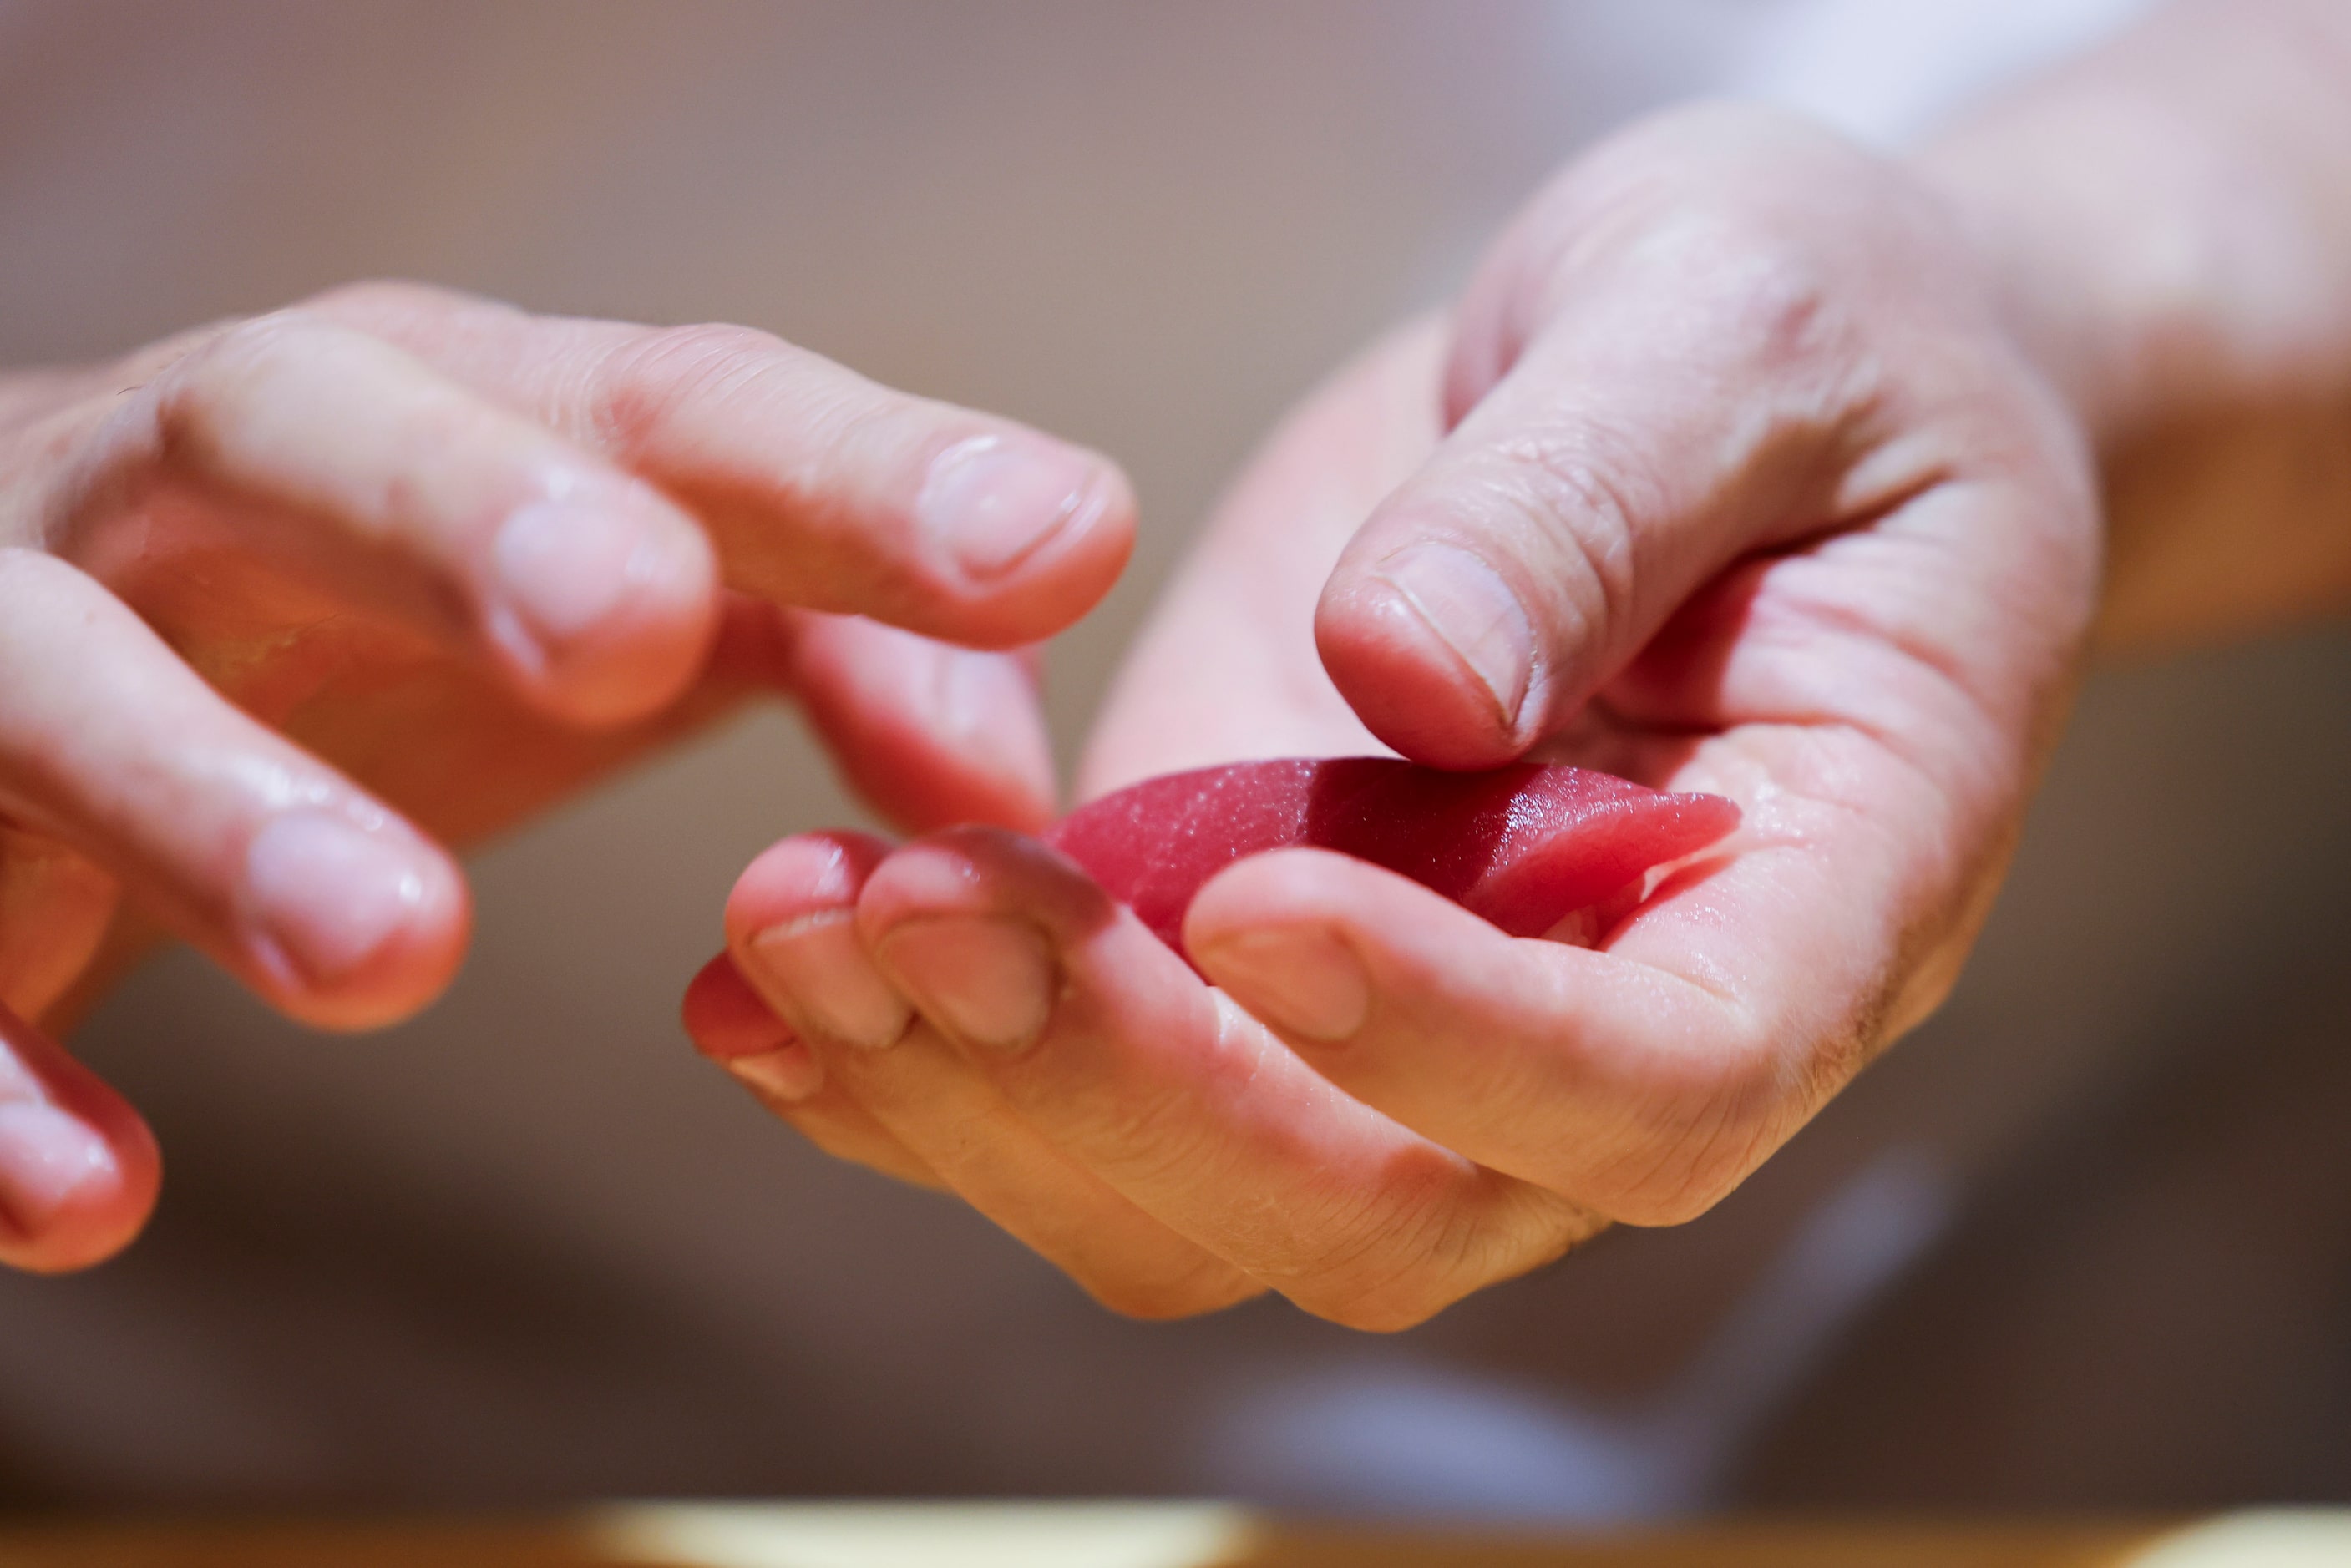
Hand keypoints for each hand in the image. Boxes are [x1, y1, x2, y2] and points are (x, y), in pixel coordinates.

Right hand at [0, 280, 1132, 1269]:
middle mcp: (213, 480)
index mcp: (451, 414)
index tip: (1057, 540)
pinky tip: (99, 1195)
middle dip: (464, 519)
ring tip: (392, 949)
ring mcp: (16, 634)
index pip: (661, 405)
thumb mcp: (628, 604)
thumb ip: (845, 650)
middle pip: (311, 434)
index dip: (848, 469)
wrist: (18, 635)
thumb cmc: (386, 615)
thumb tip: (1014, 812)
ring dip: (211, 800)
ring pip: (56, 674)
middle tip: (628, 622)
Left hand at [689, 104, 2097, 1325]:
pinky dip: (920, 1060)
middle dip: (1143, 1090)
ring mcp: (1410, 1001)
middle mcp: (1603, 1012)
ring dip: (982, 1093)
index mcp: (1817, 897)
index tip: (1263, 900)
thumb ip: (1588, 507)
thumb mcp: (1735, 336)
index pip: (1661, 1085)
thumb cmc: (1824, 340)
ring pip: (1197, 1197)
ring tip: (796, 919)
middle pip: (1384, 1202)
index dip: (1460, 1044)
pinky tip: (773, 965)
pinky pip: (1091, 1086)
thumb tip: (1408, 683)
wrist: (1742, 366)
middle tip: (936, 907)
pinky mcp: (1251, 944)